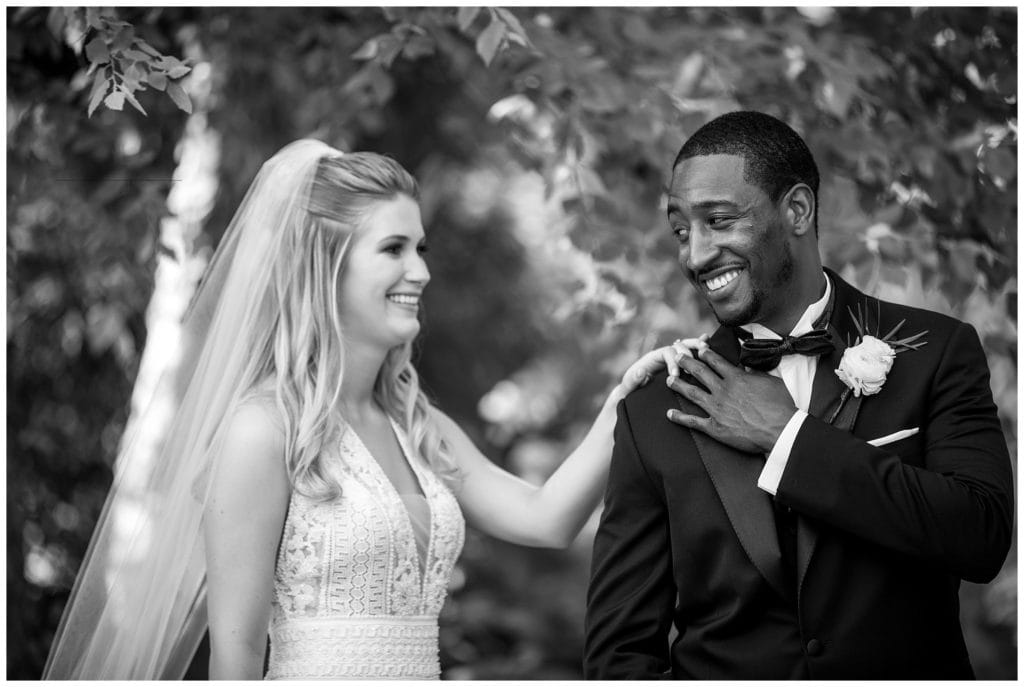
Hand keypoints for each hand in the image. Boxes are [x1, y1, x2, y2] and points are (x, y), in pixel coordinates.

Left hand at [615, 334, 711, 398]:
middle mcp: (664, 353)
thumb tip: (640, 372)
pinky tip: (709, 344)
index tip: (676, 375)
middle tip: (695, 364)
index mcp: (653, 357)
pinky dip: (699, 347)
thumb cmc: (631, 387)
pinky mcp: (679, 362)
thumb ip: (633, 379)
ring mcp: (673, 356)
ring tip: (706, 350)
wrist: (633, 388)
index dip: (672, 362)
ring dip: (697, 346)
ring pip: (687, 345)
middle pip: (678, 345)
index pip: (666, 353)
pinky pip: (690, 352)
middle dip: (688, 352)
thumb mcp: (630, 384)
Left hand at [665, 346, 795, 453]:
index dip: (704, 353)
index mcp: (736, 378)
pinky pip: (693, 421)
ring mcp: (716, 409)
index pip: (715, 361)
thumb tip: (746, 367)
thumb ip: (755, 373)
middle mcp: (723, 390)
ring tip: (668, 380)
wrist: (781, 431)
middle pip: (699, 372)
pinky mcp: (715, 427)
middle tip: (677, 356)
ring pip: (692, 393)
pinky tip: (669, 414)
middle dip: (686, 362)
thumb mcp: (771, 382)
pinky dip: (680, 418)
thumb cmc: (781, 406)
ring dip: (678, 385)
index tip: (697, 348)